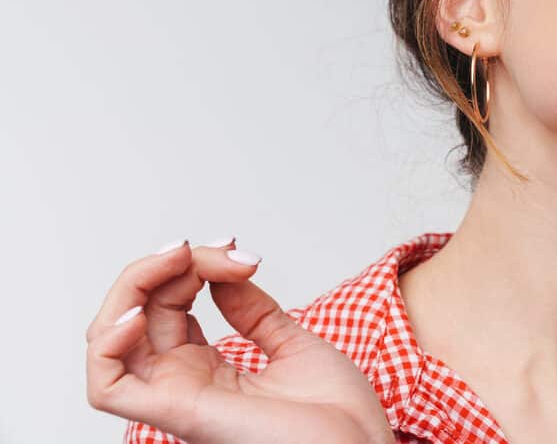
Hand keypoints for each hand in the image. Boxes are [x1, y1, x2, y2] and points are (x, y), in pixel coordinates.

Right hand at [86, 238, 394, 443]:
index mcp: (209, 370)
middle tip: (217, 250)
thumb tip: (223, 272)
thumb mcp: (292, 344)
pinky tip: (138, 314)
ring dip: (131, 289)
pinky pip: (108, 387)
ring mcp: (180, 398)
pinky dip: (108, 345)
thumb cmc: (338, 418)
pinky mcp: (179, 413)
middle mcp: (187, 383)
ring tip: (174, 261)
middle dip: (171, 265)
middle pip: (140, 313)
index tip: (235, 249)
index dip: (192, 265)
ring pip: (111, 342)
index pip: (170, 306)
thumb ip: (252, 311)